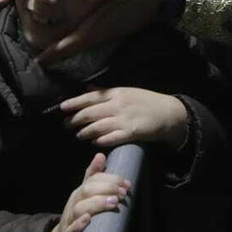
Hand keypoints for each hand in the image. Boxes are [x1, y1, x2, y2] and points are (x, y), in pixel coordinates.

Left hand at [38, 0, 171, 65]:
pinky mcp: (120, 25)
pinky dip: (82, 40)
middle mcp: (109, 28)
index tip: (40, 60)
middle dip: (59, 52)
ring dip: (70, 48)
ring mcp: (115, 28)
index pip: (77, 39)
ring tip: (52, 51)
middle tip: (40, 59)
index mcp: (106, 19)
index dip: (58, 50)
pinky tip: (77, 37)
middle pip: (79, 44)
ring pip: (87, 42)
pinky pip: (96, 37)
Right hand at [38, 153, 129, 231]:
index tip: (127, 183)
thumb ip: (92, 177)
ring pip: (79, 208)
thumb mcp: (84, 197)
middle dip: (106, 189)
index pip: (93, 180)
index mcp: (80, 193)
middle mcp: (74, 204)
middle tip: (123, 192)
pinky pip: (71, 230)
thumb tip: (101, 155)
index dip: (110, 179)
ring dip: (97, 204)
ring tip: (114, 203)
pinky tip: (89, 219)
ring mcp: (69, 220)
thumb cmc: (76, 217)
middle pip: (87, 190)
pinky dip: (79, 224)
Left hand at [61, 88, 186, 149]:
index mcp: (117, 93)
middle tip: (66, 125)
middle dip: (76, 119)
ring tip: (78, 135)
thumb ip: (107, 92)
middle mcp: (118, 105)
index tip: (62, 107)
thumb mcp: (127, 92)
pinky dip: (100, 140)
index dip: (75, 102)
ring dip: (85, 131)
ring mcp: (124, 119)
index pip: (91, 97)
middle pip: (91, 112)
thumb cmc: (147, 102)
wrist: (168, 113)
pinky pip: (110, 138)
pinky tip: (94, 142)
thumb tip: (88, 89)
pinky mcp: (131, 133)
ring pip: (97, 126)